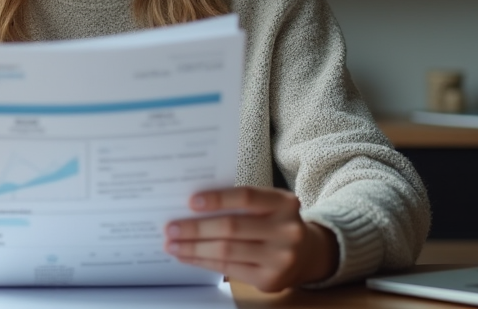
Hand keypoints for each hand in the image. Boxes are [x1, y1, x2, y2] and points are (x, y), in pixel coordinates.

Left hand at [164, 186, 339, 292]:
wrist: (308, 254)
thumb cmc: (276, 222)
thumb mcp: (269, 205)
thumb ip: (241, 203)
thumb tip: (193, 207)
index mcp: (284, 203)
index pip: (246, 197)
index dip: (217, 199)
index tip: (190, 202)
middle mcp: (286, 230)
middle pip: (231, 228)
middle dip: (195, 229)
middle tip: (170, 228)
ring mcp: (280, 258)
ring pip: (226, 251)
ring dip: (194, 248)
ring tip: (172, 244)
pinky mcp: (270, 280)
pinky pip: (229, 270)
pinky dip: (204, 262)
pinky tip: (188, 257)